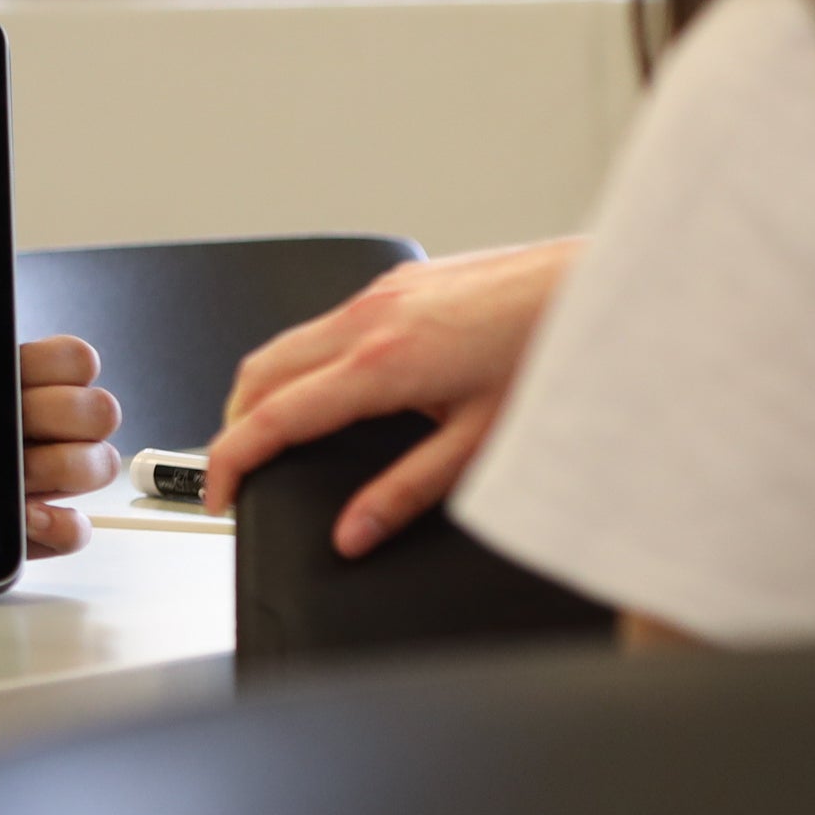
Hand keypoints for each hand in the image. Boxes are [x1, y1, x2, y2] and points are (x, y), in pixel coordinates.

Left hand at [17, 334, 122, 555]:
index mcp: (25, 380)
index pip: (78, 359)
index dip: (59, 369)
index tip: (22, 380)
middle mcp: (50, 428)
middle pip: (104, 410)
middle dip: (60, 419)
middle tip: (14, 429)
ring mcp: (52, 477)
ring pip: (103, 465)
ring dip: (58, 468)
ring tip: (11, 472)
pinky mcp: (44, 528)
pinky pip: (79, 531)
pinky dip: (57, 526)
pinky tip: (25, 515)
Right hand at [203, 240, 579, 551]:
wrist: (594, 289)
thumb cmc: (551, 358)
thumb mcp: (480, 446)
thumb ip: (405, 495)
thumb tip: (355, 533)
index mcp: (380, 365)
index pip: (274, 418)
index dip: (231, 462)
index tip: (220, 494)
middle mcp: (368, 318)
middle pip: (258, 372)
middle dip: (231, 425)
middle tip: (235, 471)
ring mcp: (381, 293)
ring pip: (286, 342)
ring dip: (264, 390)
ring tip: (272, 435)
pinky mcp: (400, 281)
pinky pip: (323, 322)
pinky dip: (302, 361)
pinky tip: (331, 387)